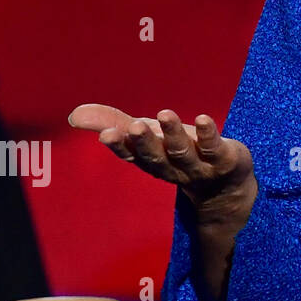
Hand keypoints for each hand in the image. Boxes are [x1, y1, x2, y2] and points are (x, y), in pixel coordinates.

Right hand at [68, 104, 255, 225]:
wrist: (226, 187)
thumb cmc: (180, 153)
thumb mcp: (149, 137)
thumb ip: (114, 123)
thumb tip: (74, 115)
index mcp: (151, 162)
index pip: (132, 156)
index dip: (120, 146)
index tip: (106, 134)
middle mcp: (172, 167)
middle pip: (156, 157)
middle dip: (144, 143)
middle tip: (134, 127)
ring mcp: (199, 167)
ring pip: (183, 152)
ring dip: (173, 134)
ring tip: (164, 113)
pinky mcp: (224, 160)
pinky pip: (215, 148)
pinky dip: (208, 134)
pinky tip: (203, 118)